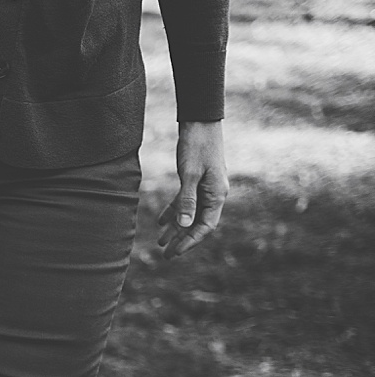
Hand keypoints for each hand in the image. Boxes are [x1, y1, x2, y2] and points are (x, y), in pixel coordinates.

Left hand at [157, 120, 227, 259]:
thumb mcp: (190, 174)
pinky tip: (161, 221)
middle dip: (182, 239)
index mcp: (216, 195)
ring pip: (190, 214)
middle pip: (197, 223)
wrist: (200, 122)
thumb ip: (187, 200)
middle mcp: (213, 194)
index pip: (205, 226)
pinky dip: (174, 212)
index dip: (190, 241)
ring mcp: (205, 187)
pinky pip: (185, 201)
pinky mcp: (196, 180)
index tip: (175, 253)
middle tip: (166, 255)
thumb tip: (184, 226)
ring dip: (176, 228)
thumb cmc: (197, 146)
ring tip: (161, 243)